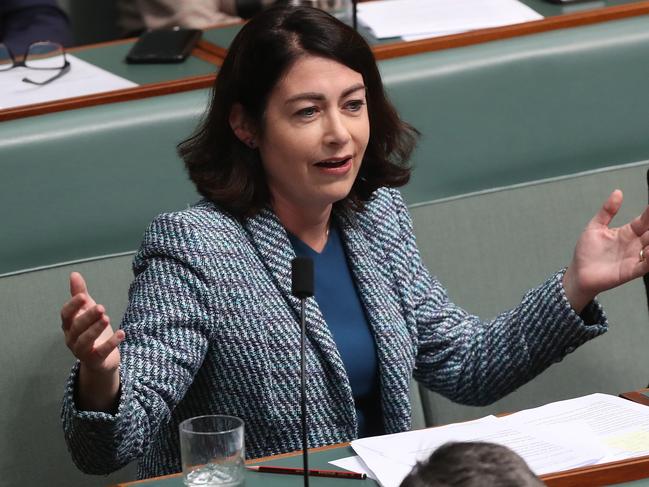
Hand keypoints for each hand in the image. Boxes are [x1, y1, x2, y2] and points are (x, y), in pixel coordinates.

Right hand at [61, 272, 123, 410]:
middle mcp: (72, 339)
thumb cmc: (91, 331)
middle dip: (87, 317)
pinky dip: (111, 343)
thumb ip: (80, 294)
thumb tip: (74, 274)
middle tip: (101, 307)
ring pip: (84, 341)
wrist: (101, 359)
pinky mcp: (95, 360)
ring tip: (107, 318)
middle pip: (76, 327)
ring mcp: (82, 351)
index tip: (83, 297)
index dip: (73, 306)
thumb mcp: (87, 311)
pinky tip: (122, 333)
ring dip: (95, 329)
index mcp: (69, 325)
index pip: (65, 315)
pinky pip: (101, 353)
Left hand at [563, 190, 648, 311]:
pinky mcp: (631, 271)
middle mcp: (634, 244)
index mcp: (627, 232)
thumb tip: (618, 192)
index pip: (644, 220)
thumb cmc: (586, 251)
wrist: (579, 273)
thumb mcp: (595, 227)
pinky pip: (645, 266)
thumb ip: (607, 211)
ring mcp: (634, 257)